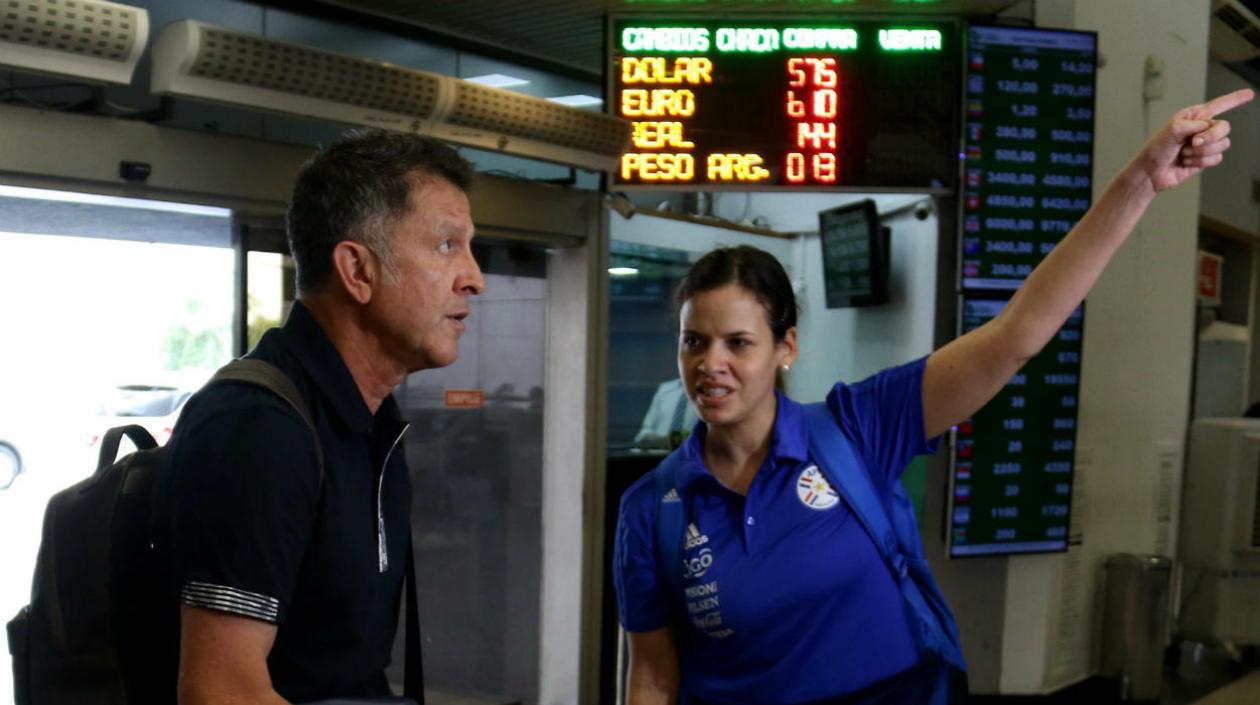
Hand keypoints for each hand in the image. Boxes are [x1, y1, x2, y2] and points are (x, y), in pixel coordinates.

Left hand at [1131, 88, 1252, 192]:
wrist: (1151, 172)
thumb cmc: (1157, 148)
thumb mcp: (1172, 129)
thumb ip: (1194, 124)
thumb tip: (1208, 127)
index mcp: (1194, 116)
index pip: (1219, 105)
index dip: (1235, 99)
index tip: (1250, 94)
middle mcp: (1202, 128)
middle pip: (1225, 127)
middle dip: (1211, 136)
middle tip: (1193, 142)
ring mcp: (1204, 144)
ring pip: (1222, 145)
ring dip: (1201, 152)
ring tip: (1183, 154)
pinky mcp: (1205, 159)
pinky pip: (1216, 158)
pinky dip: (1201, 162)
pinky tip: (1186, 163)